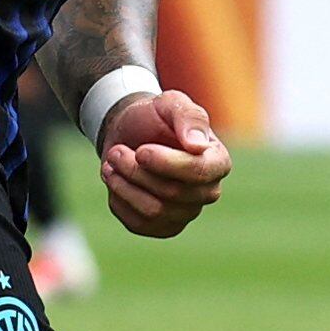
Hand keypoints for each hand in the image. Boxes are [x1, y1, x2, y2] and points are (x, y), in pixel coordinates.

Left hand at [97, 87, 228, 238]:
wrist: (129, 133)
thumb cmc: (153, 117)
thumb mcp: (169, 103)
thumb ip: (189, 118)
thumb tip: (198, 146)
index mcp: (217, 161)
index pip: (199, 173)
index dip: (166, 164)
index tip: (141, 150)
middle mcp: (207, 191)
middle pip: (172, 194)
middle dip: (137, 171)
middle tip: (116, 152)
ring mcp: (186, 212)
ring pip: (153, 212)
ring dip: (124, 185)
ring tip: (112, 163)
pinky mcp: (162, 227)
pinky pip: (138, 224)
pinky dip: (119, 201)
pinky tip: (115, 181)